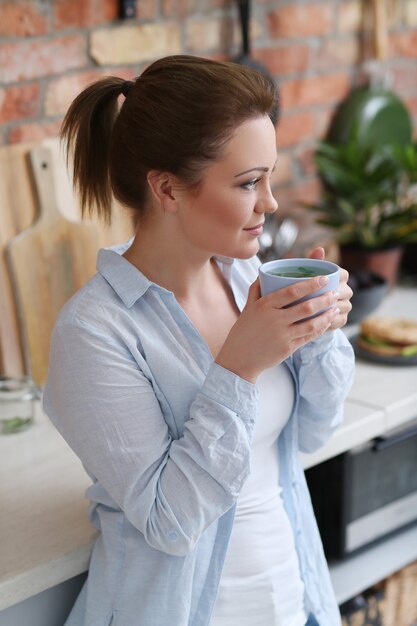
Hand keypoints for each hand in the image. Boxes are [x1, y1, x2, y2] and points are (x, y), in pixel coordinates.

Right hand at [216, 270, 339, 383]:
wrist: (239, 358)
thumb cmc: (243, 330)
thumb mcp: (247, 307)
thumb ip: (256, 290)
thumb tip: (263, 273)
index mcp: (264, 305)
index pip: (292, 291)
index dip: (310, 284)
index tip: (324, 279)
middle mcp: (274, 319)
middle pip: (306, 307)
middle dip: (324, 299)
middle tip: (335, 293)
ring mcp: (282, 335)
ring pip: (311, 324)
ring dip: (326, 315)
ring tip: (335, 308)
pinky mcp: (287, 348)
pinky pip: (308, 337)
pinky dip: (319, 329)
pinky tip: (326, 322)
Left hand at [308, 247, 351, 330]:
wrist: (301, 309)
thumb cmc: (304, 287)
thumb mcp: (305, 274)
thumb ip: (313, 262)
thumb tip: (320, 248)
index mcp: (340, 277)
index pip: (343, 274)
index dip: (335, 277)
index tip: (321, 280)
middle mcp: (346, 290)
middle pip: (345, 291)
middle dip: (332, 294)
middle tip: (317, 297)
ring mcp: (345, 305)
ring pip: (343, 306)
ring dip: (331, 308)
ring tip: (316, 310)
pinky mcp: (342, 319)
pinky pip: (339, 320)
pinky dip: (329, 321)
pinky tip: (318, 322)